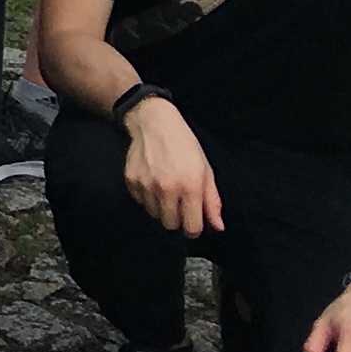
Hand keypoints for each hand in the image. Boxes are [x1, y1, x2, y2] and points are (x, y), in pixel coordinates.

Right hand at [118, 99, 223, 235]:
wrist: (155, 123)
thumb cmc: (184, 146)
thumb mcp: (206, 171)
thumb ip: (212, 201)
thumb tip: (218, 227)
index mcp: (190, 186)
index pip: (191, 227)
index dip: (194, 228)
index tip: (193, 222)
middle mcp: (168, 189)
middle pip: (170, 225)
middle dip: (176, 219)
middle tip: (179, 203)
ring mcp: (147, 185)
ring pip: (154, 215)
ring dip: (161, 208)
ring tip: (165, 189)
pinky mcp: (132, 181)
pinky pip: (141, 202)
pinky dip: (147, 198)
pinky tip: (153, 181)